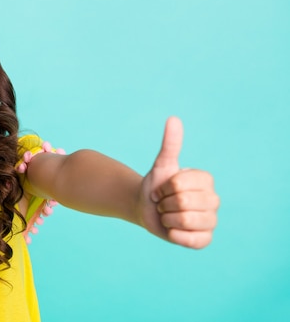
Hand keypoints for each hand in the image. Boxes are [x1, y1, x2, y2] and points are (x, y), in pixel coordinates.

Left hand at [138, 117, 218, 248]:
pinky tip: (172, 229)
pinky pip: (192, 240)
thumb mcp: (161, 165)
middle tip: (163, 202)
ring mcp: (211, 221)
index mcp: (205, 180)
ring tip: (168, 214)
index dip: (164, 187)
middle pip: (183, 203)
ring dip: (168, 218)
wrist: (147, 208)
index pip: (180, 185)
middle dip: (164, 203)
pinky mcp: (205, 239)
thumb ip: (170, 144)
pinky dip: (175, 234)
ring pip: (186, 221)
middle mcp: (213, 200)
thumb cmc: (156, 185)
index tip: (162, 188)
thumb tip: (173, 119)